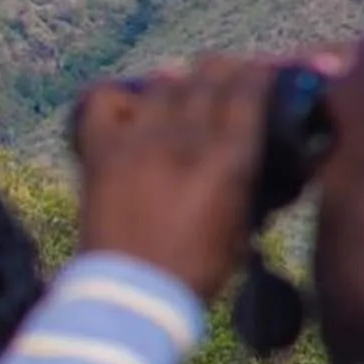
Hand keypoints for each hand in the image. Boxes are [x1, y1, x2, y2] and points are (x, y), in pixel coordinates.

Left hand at [68, 49, 349, 303]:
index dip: (256, 72)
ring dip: (175, 82)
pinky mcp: (101, 150)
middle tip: (220, 79)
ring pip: (164, 81)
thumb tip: (261, 154)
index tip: (256, 73)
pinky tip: (127, 111)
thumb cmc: (196, 268)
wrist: (133, 292)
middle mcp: (188, 138)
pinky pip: (105, 100)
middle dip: (221, 70)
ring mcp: (141, 140)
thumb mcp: (242, 223)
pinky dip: (118, 98)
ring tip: (178, 92)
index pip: (249, 87)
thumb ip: (252, 179)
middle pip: (209, 73)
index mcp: (231, 157)